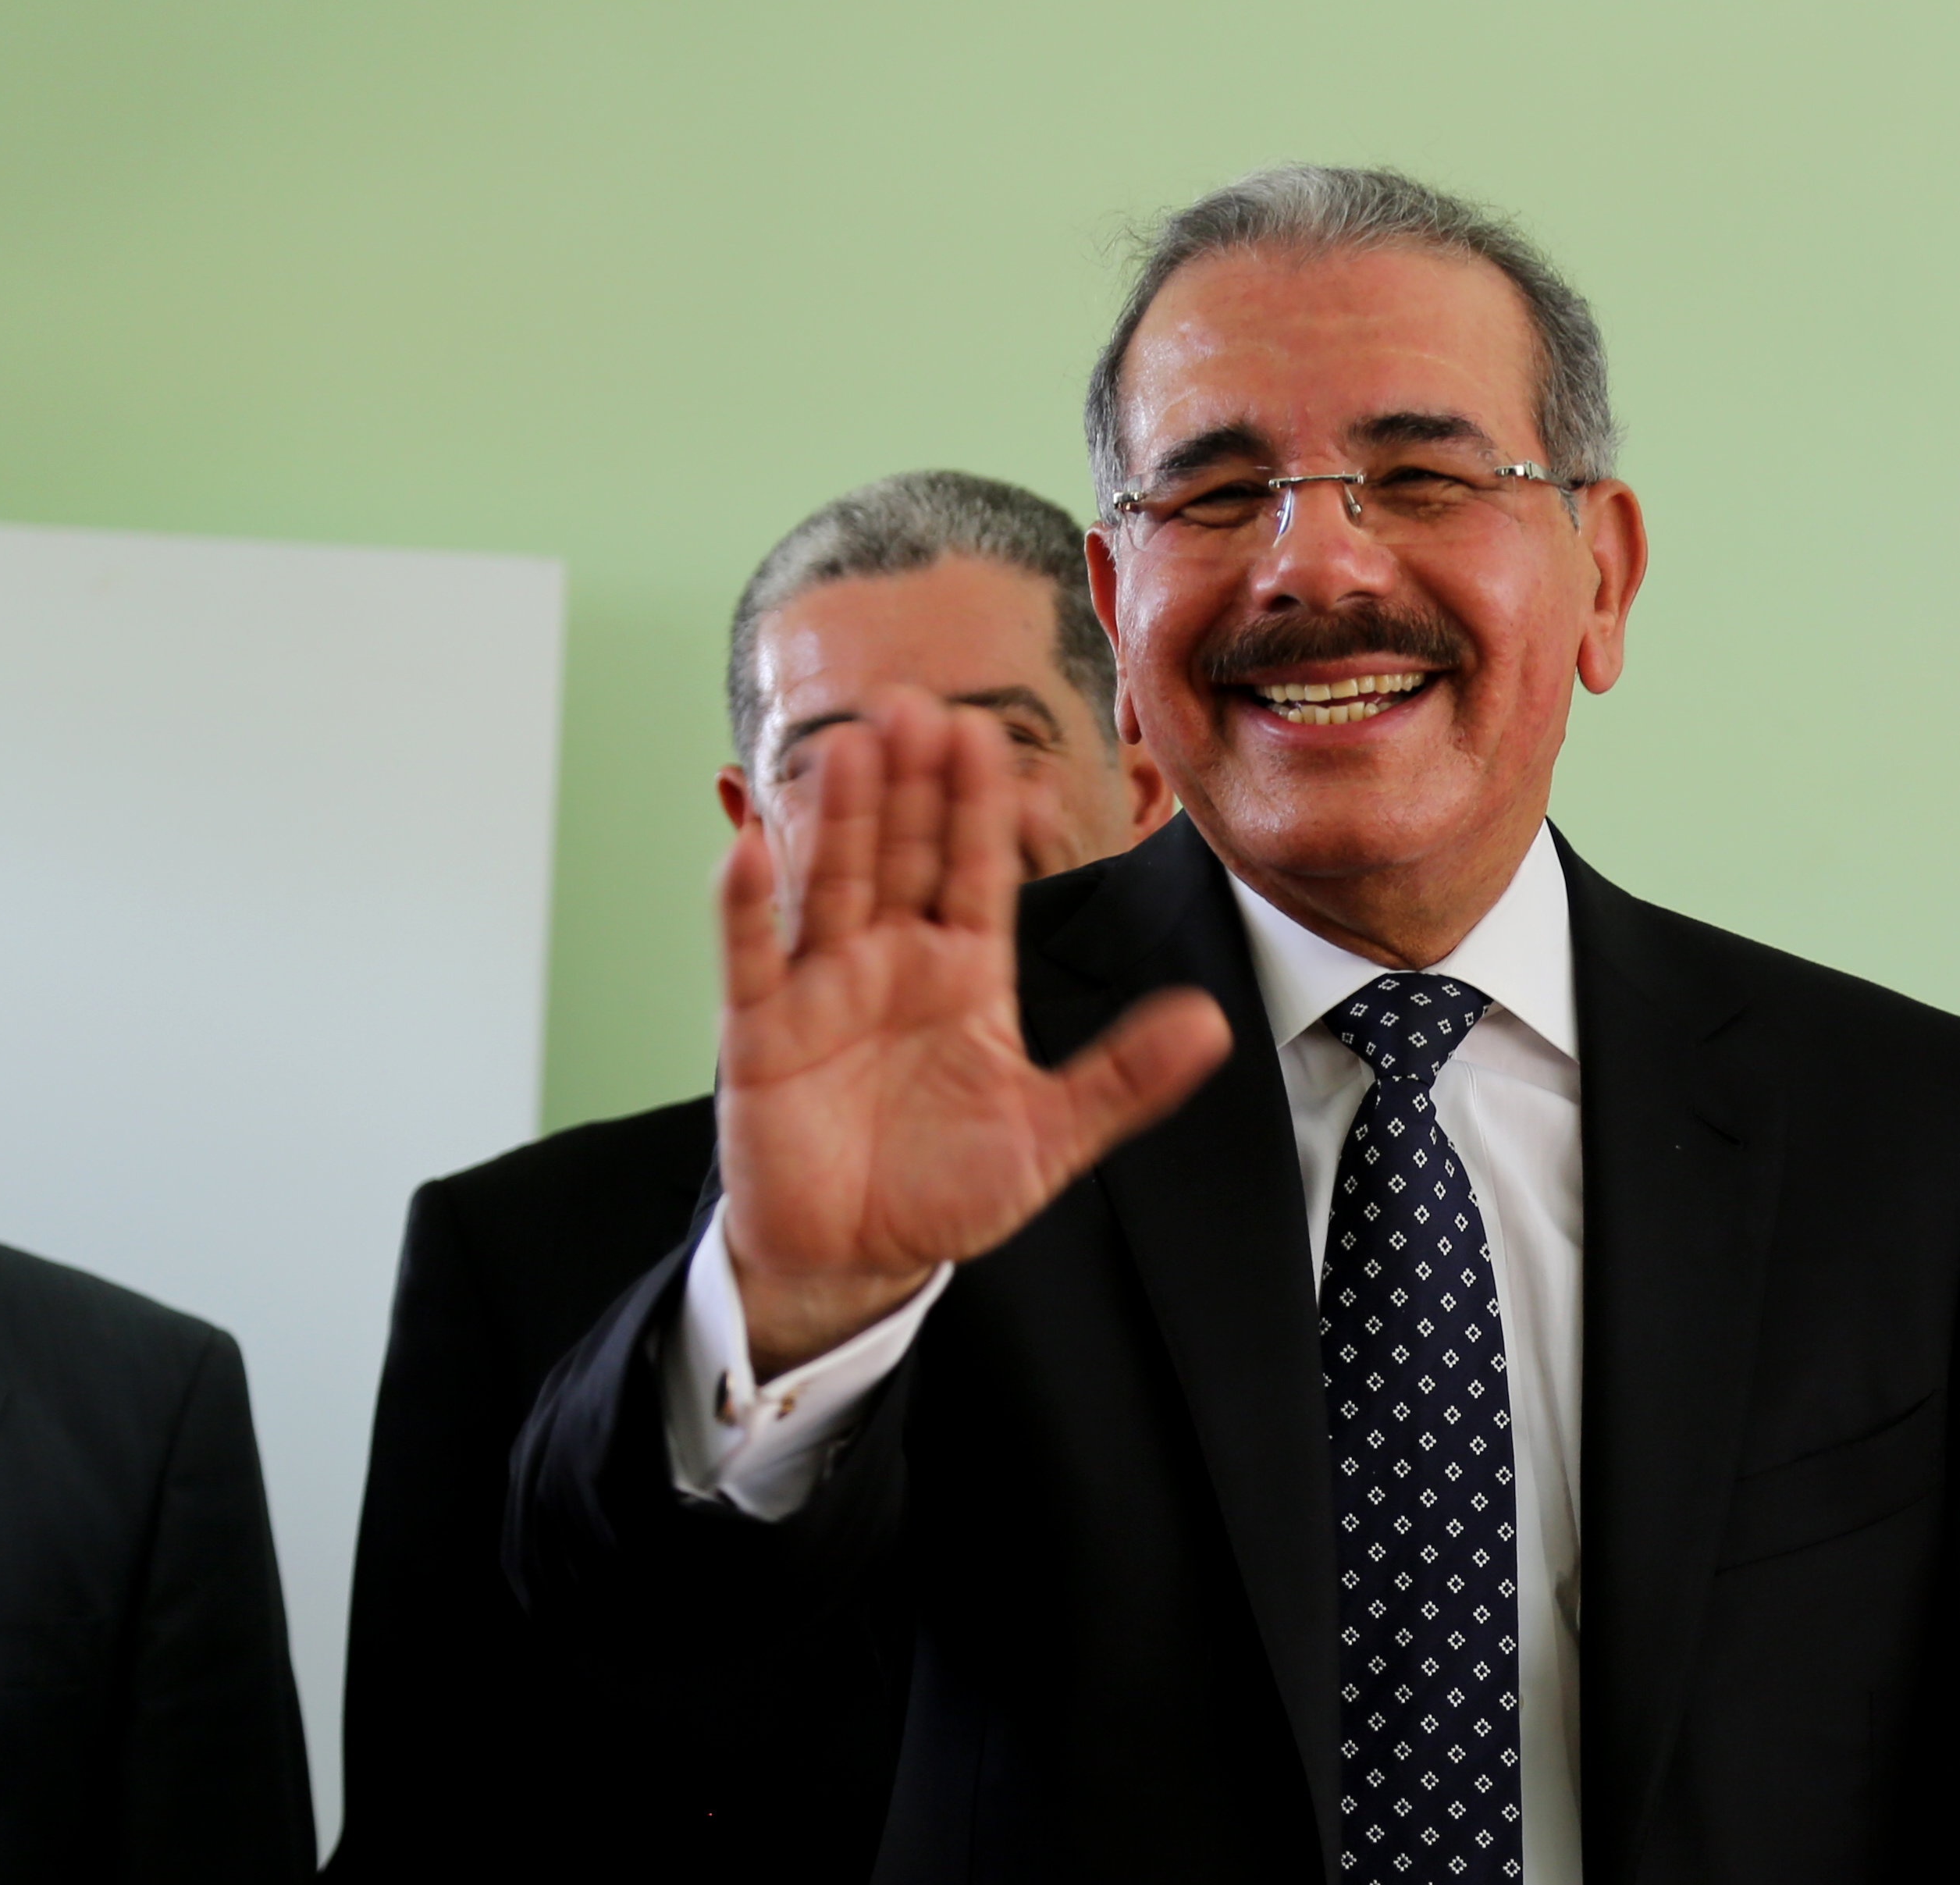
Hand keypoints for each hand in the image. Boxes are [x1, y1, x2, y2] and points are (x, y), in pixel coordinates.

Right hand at [716, 690, 1231, 1377]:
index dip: (979, 806)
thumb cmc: (947, 1188)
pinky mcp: (761, 1033)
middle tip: (917, 702)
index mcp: (963, 971)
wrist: (857, 1257)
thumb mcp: (1051, 1136)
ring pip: (833, 885)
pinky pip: (752, 961)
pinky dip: (746, 909)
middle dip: (909, 783)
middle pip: (902, 855)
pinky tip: (747, 850)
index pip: (974, 869)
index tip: (987, 733)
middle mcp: (890, 961)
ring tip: (852, 745)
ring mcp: (822, 989)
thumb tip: (1213, 1025)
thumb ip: (1125, 1079)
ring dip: (840, 818)